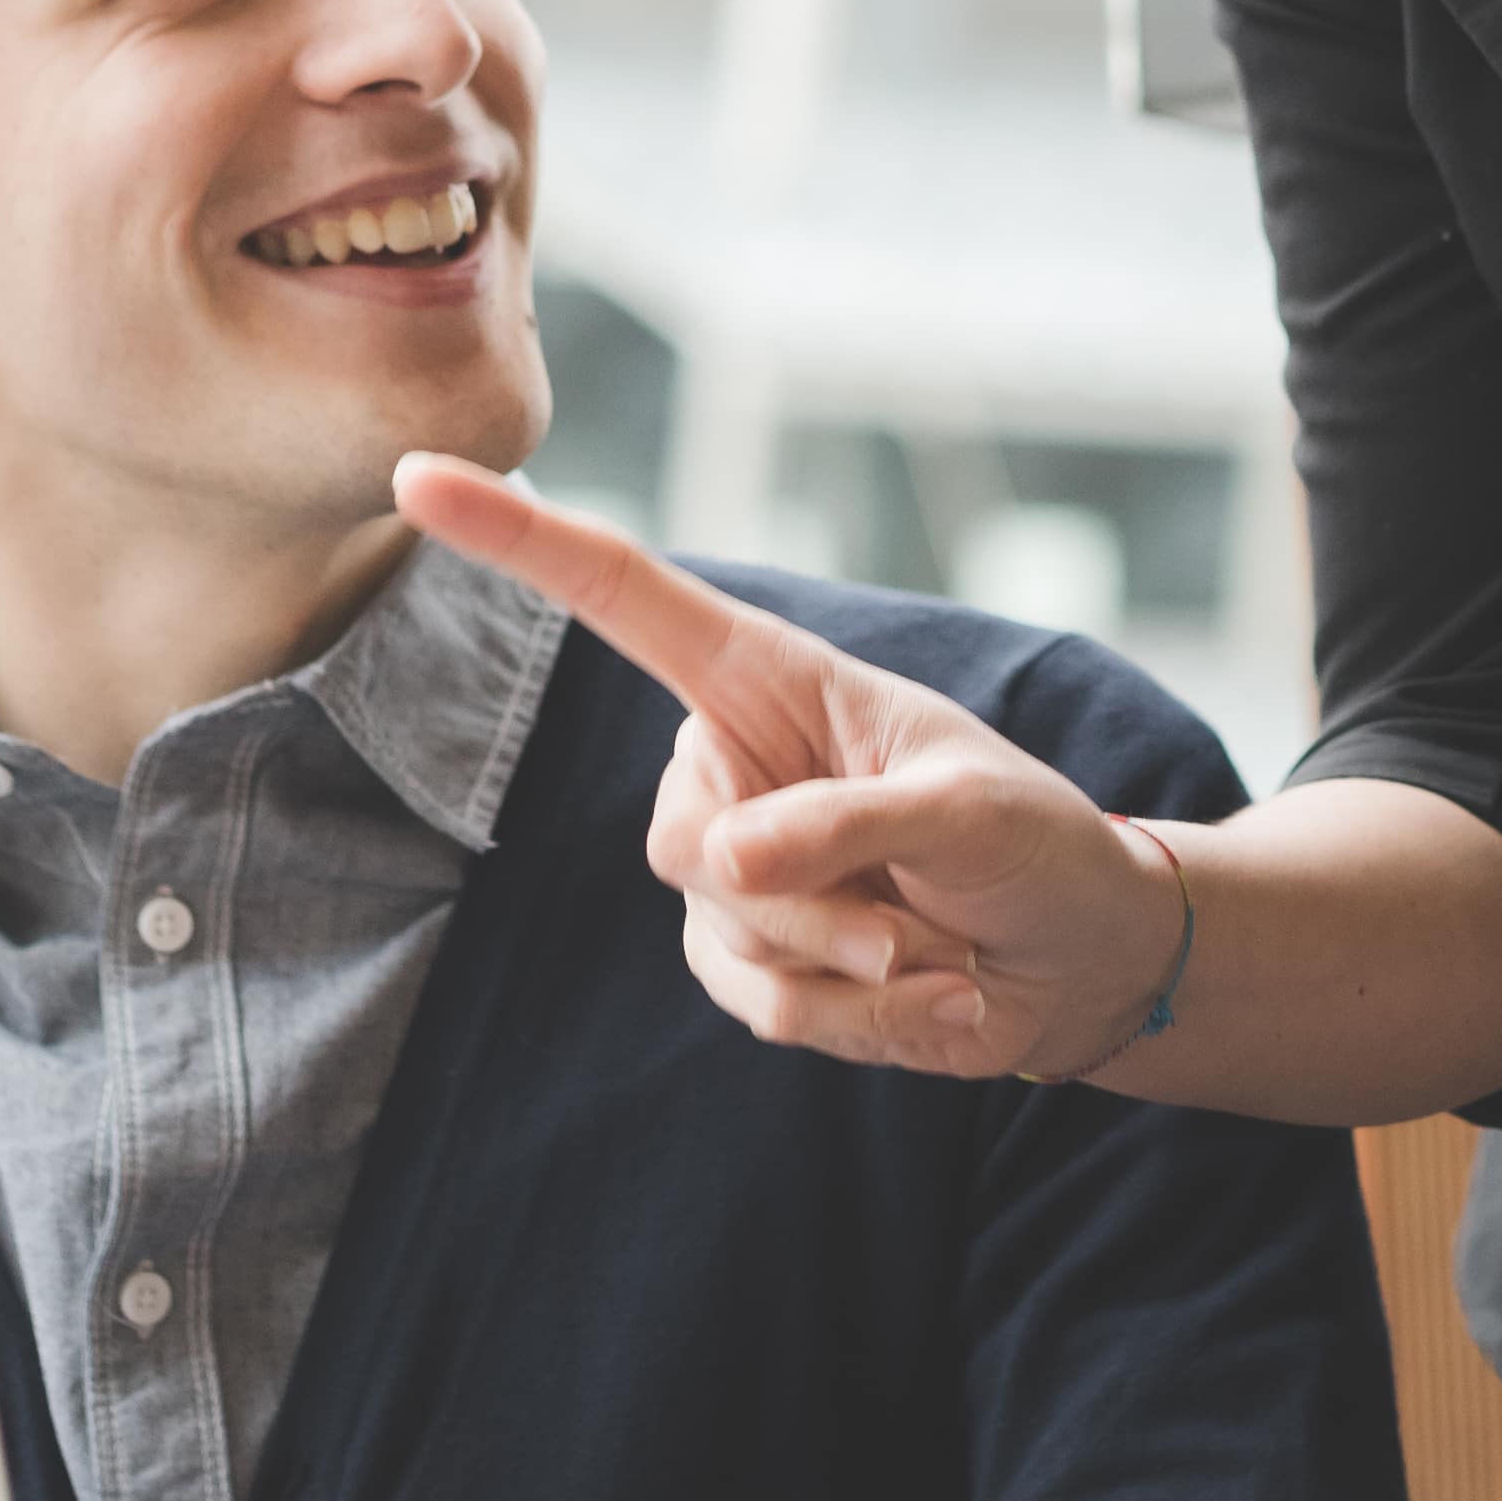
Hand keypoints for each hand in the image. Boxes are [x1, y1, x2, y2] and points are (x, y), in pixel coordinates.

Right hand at [391, 457, 1186, 1079]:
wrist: (1083, 960)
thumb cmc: (1038, 844)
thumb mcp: (968, 807)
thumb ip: (847, 822)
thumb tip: (723, 857)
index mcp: (771, 679)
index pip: (621, 596)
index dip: (517, 536)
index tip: (418, 478)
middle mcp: (730, 765)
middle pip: (683, 842)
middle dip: (805, 899)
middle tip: (917, 915)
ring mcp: (735, 872)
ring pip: (724, 936)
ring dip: (848, 966)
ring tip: (941, 951)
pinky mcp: (753, 964)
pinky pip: (760, 1008)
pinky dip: (861, 1022)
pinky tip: (939, 998)